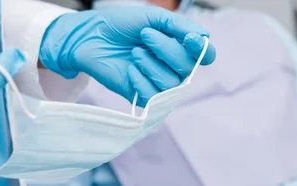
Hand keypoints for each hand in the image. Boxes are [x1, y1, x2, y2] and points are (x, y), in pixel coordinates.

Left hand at [40, 7, 215, 105]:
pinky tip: (130, 69)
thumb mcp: (152, 18)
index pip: (206, 55)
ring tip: (134, 52)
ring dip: (152, 64)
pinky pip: (154, 97)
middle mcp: (173, 66)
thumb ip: (179, 26)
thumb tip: (205, 36)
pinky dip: (142, 80)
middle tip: (144, 35)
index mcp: (179, 46)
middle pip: (188, 68)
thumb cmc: (121, 25)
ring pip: (172, 84)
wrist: (90, 36)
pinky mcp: (142, 96)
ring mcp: (158, 83)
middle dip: (167, 49)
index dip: (202, 49)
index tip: (189, 38)